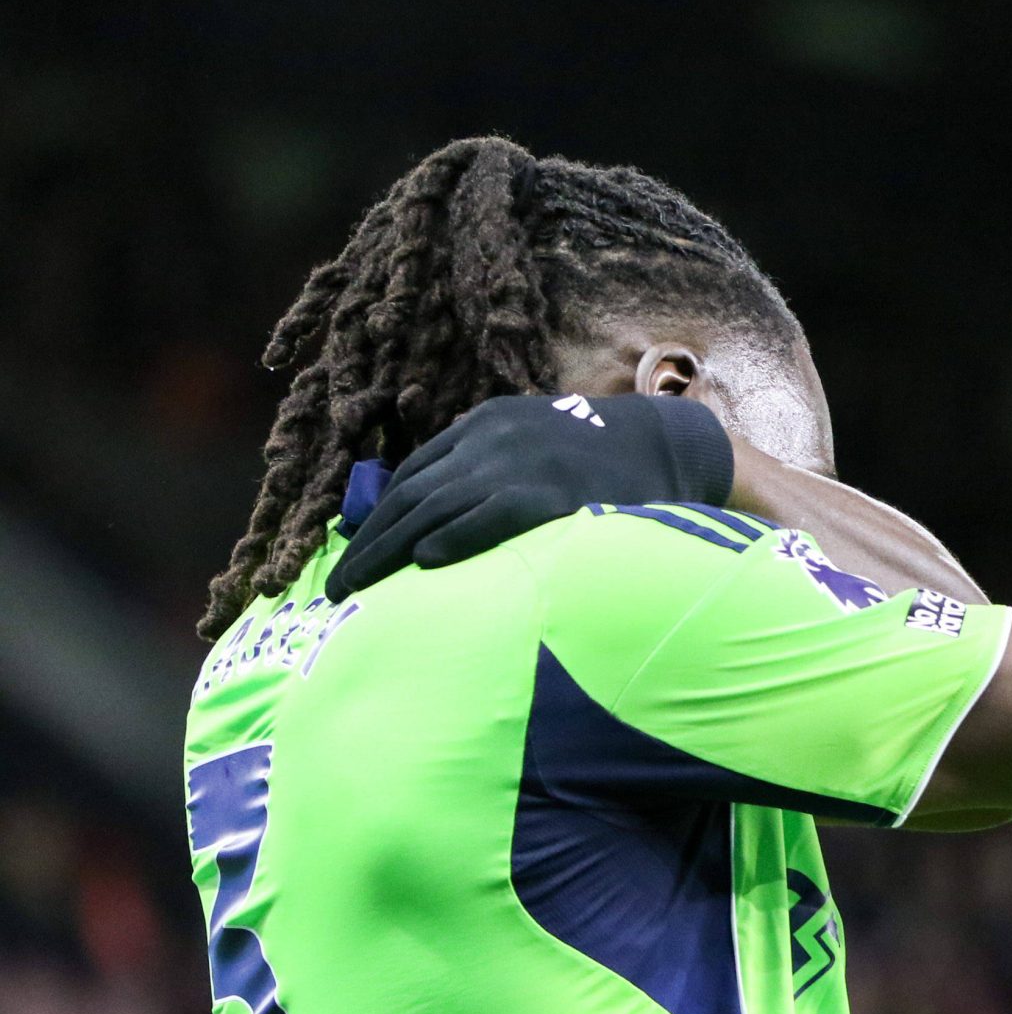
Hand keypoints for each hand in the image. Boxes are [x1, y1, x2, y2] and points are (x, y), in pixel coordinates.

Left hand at [326, 393, 734, 601]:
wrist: (672, 441)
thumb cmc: (606, 459)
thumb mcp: (540, 443)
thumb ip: (496, 470)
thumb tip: (448, 523)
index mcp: (487, 424)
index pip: (416, 473)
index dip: (378, 516)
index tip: (353, 552)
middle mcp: (494, 438)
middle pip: (413, 493)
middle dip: (371, 541)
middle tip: (338, 585)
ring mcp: (523, 462)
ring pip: (436, 506)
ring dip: (390, 550)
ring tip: (358, 589)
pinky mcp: (552, 490)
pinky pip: (491, 515)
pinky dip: (455, 537)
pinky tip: (425, 562)